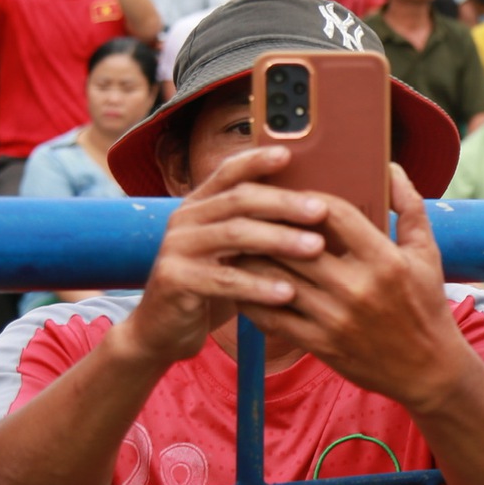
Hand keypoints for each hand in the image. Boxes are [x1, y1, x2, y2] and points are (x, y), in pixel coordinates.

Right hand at [117, 146, 320, 366]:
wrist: (162, 330)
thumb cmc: (212, 286)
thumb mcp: (233, 252)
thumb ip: (258, 228)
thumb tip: (315, 208)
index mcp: (199, 205)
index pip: (229, 172)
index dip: (257, 160)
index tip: (289, 154)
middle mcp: (184, 219)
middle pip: (239, 200)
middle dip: (284, 203)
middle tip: (321, 210)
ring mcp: (176, 248)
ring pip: (235, 235)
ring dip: (280, 239)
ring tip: (316, 248)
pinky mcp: (174, 279)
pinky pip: (224, 279)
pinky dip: (259, 285)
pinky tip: (288, 293)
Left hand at [239, 165, 469, 411]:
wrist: (428, 369)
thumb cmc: (426, 305)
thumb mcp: (427, 253)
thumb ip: (410, 206)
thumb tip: (392, 167)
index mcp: (384, 260)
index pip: (335, 214)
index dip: (309, 199)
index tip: (295, 192)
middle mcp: (356, 288)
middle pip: (296, 244)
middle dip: (270, 224)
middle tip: (251, 210)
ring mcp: (335, 318)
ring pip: (277, 278)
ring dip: (253, 257)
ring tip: (240, 241)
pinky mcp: (319, 344)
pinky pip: (272, 316)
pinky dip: (252, 296)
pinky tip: (244, 281)